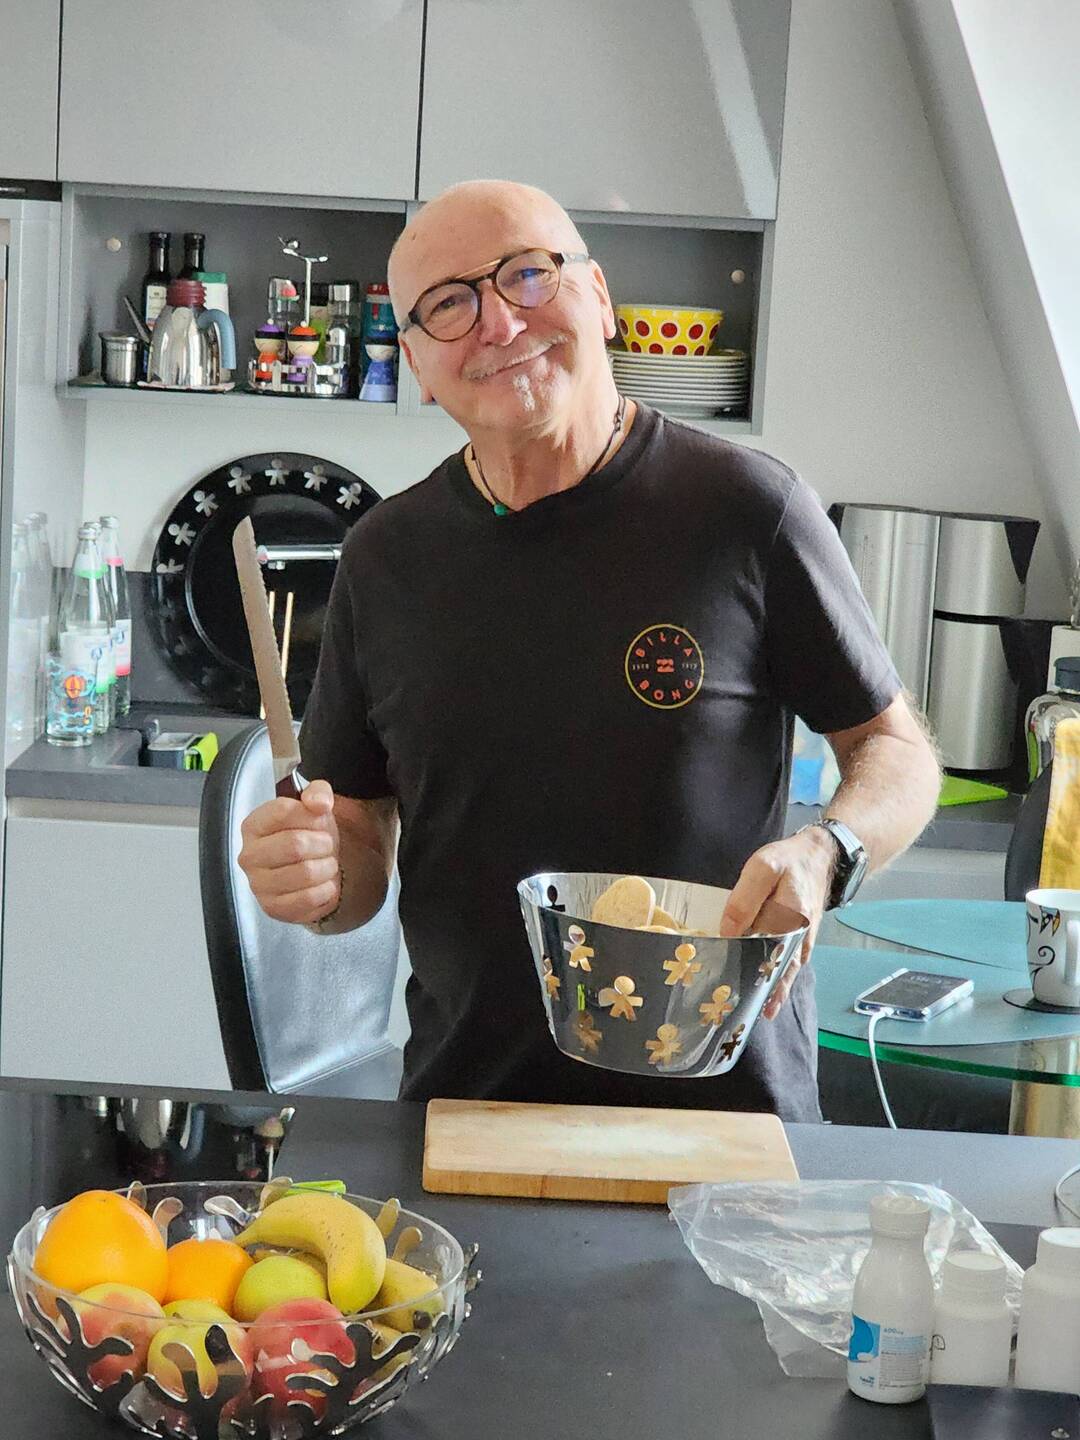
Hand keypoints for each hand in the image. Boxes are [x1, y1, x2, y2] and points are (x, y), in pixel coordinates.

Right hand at [238, 779, 341, 924]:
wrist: (314, 867)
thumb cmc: (309, 834)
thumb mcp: (315, 806)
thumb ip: (318, 792)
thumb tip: (318, 802)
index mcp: (254, 825)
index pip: (283, 811)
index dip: (311, 815)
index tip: (319, 820)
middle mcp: (249, 856)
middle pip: (295, 845)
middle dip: (323, 843)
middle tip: (326, 845)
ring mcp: (258, 885)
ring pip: (306, 872)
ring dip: (327, 867)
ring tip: (325, 864)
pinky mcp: (274, 908)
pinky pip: (309, 899)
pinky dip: (326, 890)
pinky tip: (323, 884)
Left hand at [719, 827, 835, 1019]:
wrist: (820, 856)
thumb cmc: (789, 862)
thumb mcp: (762, 869)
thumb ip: (744, 900)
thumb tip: (728, 933)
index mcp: (790, 920)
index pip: (763, 951)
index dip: (747, 971)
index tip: (732, 991)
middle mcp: (799, 936)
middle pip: (778, 969)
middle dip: (761, 990)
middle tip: (741, 1014)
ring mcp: (803, 940)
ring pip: (786, 971)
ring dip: (773, 990)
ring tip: (760, 1013)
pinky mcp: (802, 938)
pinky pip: (790, 964)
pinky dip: (780, 979)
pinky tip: (769, 995)